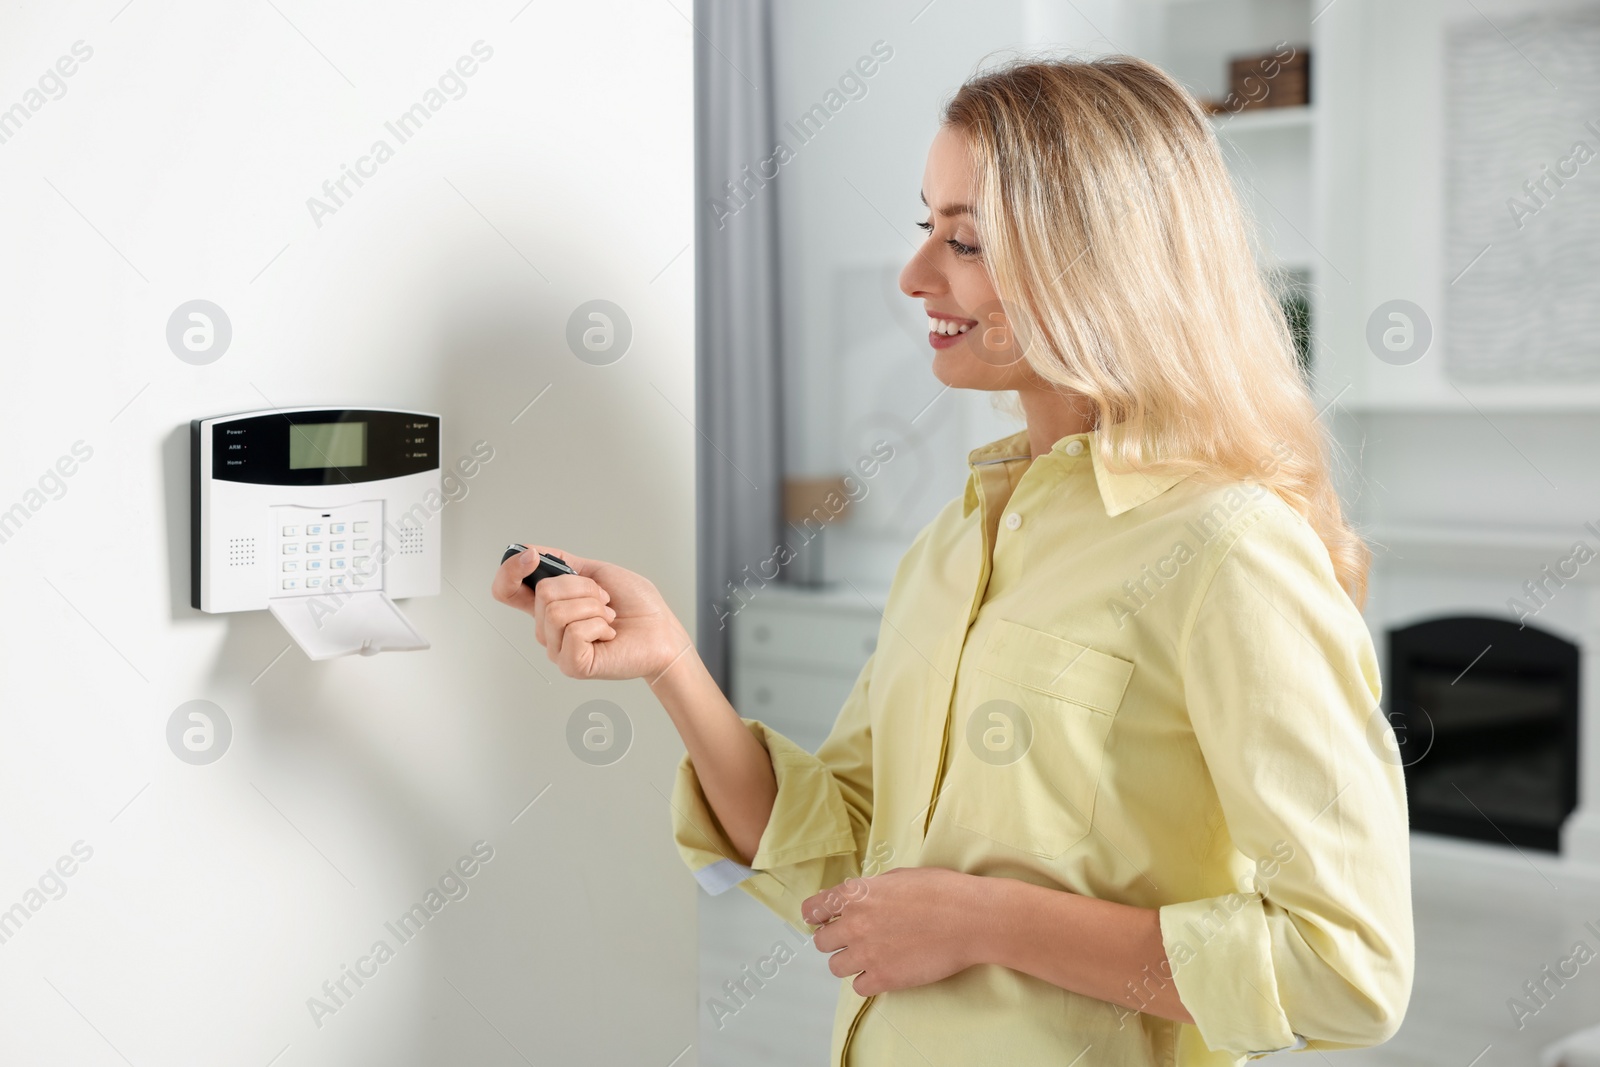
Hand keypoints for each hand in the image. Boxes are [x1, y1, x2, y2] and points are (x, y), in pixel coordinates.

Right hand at [490, 545, 692, 680]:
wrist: (661, 631)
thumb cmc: (637, 606)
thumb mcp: (598, 572)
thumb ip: (563, 563)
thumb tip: (532, 549)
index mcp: (550, 605)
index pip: (506, 590)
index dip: (509, 571)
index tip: (530, 556)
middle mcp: (548, 629)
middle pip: (542, 593)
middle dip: (582, 587)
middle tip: (603, 599)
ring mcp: (558, 649)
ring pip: (556, 611)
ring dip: (593, 606)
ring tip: (608, 617)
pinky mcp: (572, 665)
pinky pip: (574, 632)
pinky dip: (599, 625)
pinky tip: (608, 634)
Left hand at [803, 867, 982, 996]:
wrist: (969, 919)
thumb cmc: (941, 891)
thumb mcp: (898, 877)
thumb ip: (871, 891)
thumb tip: (861, 900)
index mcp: (856, 894)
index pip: (814, 908)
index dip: (816, 915)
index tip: (820, 920)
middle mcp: (854, 923)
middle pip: (822, 942)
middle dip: (836, 941)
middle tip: (855, 940)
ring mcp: (866, 953)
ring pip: (836, 967)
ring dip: (850, 963)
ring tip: (872, 958)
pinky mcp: (883, 978)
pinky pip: (858, 988)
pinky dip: (869, 982)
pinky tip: (885, 971)